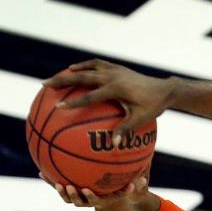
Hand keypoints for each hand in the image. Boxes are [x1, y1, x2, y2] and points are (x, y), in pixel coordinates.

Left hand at [41, 172, 148, 210]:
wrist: (108, 197)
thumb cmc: (120, 191)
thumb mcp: (128, 189)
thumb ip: (134, 186)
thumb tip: (141, 180)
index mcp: (100, 200)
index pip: (95, 200)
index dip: (89, 196)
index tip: (86, 189)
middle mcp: (88, 200)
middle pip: (77, 201)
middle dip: (71, 195)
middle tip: (68, 187)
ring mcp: (78, 197)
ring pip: (67, 197)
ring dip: (59, 191)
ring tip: (55, 183)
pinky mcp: (70, 191)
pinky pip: (59, 186)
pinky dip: (50, 181)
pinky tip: (41, 173)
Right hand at [43, 59, 174, 143]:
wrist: (165, 89)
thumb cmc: (153, 106)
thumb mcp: (141, 119)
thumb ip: (125, 130)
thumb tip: (113, 146)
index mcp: (117, 89)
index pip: (90, 96)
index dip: (74, 102)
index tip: (58, 107)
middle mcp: (113, 76)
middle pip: (83, 77)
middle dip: (63, 81)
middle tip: (45, 85)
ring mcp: (114, 70)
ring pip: (88, 68)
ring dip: (71, 72)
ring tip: (57, 77)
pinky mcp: (117, 68)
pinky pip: (96, 64)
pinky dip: (85, 66)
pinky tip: (75, 70)